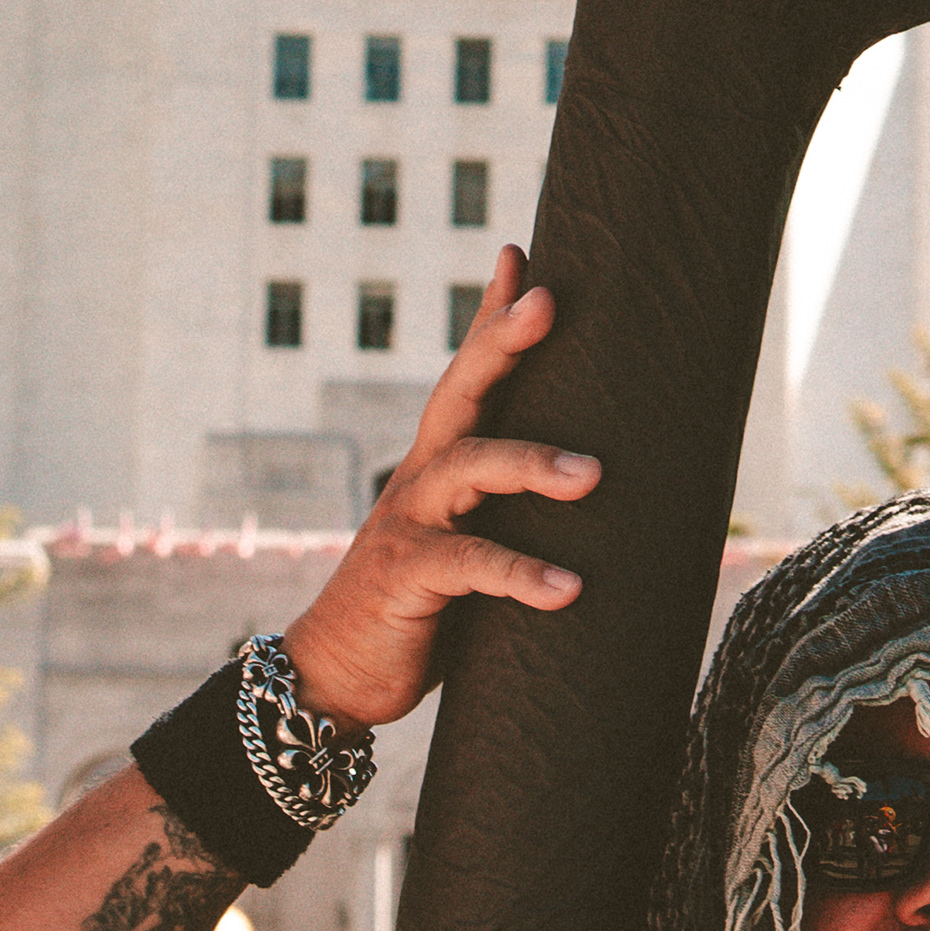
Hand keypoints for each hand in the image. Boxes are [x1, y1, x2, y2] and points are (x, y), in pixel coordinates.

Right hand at [277, 256, 594, 733]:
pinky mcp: (407, 577)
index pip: (466, 375)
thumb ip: (500, 504)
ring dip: (531, 464)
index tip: (521, 256)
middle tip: (550, 302)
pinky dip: (521, 573)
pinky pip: (470, 566)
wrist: (335, 674)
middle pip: (460, 392)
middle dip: (502, 342)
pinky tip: (569, 589)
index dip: (492, 315)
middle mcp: (420, 476)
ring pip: (469, 469)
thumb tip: (583, 477)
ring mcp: (409, 522)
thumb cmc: (417, 600)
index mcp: (436, 462)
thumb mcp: (461, 536)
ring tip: (594, 475)